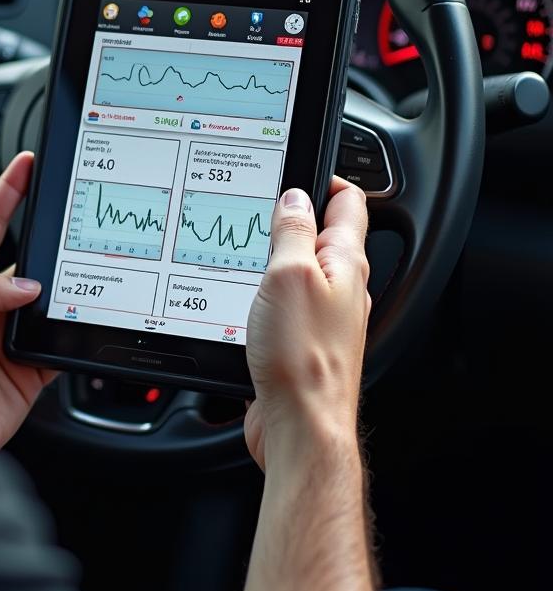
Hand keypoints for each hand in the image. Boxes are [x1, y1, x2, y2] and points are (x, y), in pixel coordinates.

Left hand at [0, 152, 57, 450]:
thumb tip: (26, 285)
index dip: (6, 193)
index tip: (26, 165)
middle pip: (23, 259)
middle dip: (43, 242)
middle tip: (66, 222)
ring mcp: (9, 330)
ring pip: (46, 295)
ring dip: (60, 288)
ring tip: (74, 278)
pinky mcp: (31, 361)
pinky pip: (59, 337)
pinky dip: (73, 329)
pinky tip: (79, 319)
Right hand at [243, 177, 370, 470]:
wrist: (300, 426)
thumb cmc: (302, 357)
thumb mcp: (289, 276)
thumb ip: (291, 232)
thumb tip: (293, 198)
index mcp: (345, 264)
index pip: (348, 203)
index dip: (325, 177)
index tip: (298, 164)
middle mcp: (340, 289)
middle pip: (323, 236)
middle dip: (295, 214)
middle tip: (261, 202)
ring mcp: (322, 318)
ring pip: (301, 271)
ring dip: (276, 254)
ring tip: (247, 243)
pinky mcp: (301, 343)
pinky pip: (284, 304)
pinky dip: (265, 291)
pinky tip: (243, 295)